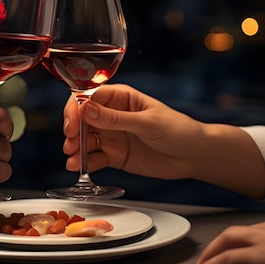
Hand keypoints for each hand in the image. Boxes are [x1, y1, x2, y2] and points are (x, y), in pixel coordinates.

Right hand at [63, 84, 264, 197]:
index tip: (71, 124)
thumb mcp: (147, 123)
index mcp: (120, 98)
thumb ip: (115, 118)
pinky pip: (94, 157)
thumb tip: (86, 109)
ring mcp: (112, 135)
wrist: (194, 156)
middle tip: (69, 143)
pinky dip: (84, 162)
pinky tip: (77, 166)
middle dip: (72, 130)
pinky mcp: (114, 155)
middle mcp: (112, 115)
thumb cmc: (178, 129)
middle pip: (82, 119)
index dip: (76, 109)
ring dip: (75, 147)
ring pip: (85, 139)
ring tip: (73, 158)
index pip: (89, 97)